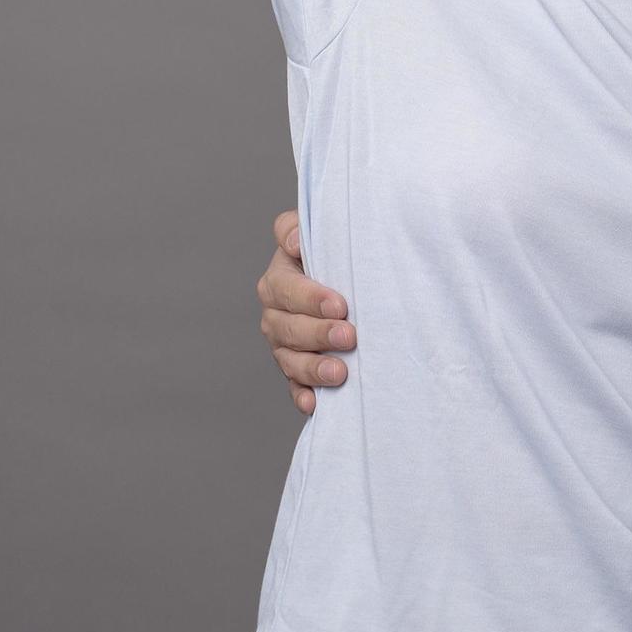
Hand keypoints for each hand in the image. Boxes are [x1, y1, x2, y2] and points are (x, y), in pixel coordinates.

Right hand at [257, 207, 354, 415]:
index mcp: (281, 277)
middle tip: (349, 337)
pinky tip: (315, 403)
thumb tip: (293, 240)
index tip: (341, 305)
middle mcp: (276, 311)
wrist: (355, 282)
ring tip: (339, 373)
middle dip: (317, 334)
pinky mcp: (296, 368)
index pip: (285, 286)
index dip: (309, 296)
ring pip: (288, 358)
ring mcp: (284, 343)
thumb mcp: (324, 231)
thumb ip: (299, 228)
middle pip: (286, 326)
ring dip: (312, 368)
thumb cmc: (340, 253)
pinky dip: (303, 395)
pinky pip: (293, 385)